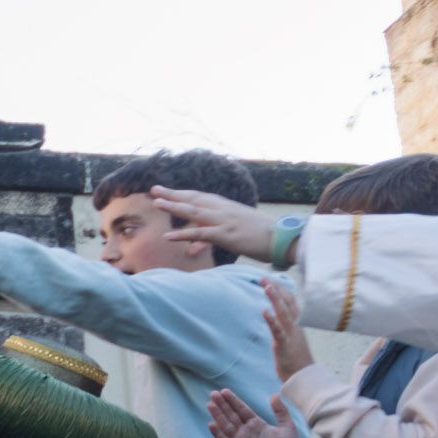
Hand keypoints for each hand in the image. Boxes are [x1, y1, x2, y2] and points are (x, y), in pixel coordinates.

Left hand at [146, 188, 272, 262]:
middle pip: (194, 200)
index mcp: (226, 207)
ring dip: (174, 207)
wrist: (283, 238)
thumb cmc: (261, 236)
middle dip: (173, 195)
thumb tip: (193, 247)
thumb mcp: (234, 233)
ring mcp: (224, 221)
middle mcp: (223, 210)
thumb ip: (211, 237)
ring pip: (194, 212)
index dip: (182, 194)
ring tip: (157, 203)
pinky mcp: (226, 235)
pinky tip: (168, 236)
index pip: (200, 198)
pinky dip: (183, 235)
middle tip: (154, 189)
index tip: (165, 191)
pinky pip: (201, 234)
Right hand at [205, 386, 304, 437]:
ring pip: (226, 426)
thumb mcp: (287, 425)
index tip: (224, 391)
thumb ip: (280, 411)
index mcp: (256, 424)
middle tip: (212, 393)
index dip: (233, 401)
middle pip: (231, 415)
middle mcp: (246, 431)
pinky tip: (211, 424)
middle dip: (222, 405)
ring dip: (218, 416)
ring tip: (210, 404)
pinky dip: (218, 434)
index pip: (241, 410)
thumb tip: (274, 395)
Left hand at [259, 277, 312, 384]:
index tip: (269, 279)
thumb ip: (283, 327)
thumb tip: (275, 317)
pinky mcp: (284, 345)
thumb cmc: (296, 360)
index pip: (289, 302)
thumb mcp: (289, 339)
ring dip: (275, 298)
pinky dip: (271, 320)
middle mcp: (294, 326)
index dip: (280, 290)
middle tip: (263, 277)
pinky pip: (278, 331)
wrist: (304, 378)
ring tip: (266, 286)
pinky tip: (264, 311)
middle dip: (276, 289)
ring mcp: (290, 335)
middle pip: (286, 303)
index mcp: (295, 324)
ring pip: (283, 313)